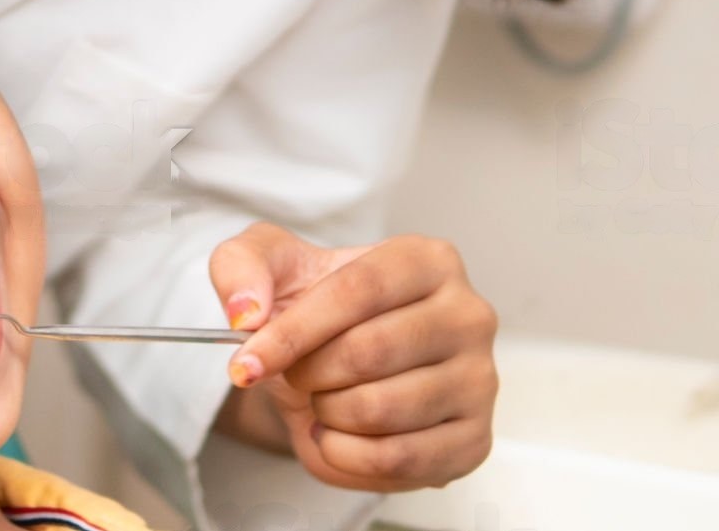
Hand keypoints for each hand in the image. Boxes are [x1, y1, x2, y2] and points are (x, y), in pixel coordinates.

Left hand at [209, 223, 497, 492]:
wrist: (330, 364)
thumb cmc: (310, 305)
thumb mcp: (264, 265)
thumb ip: (241, 266)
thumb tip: (247, 312)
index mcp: (426, 261)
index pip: (358, 291)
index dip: (294, 331)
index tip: (247, 361)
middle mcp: (467, 316)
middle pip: (370, 352)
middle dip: (309, 373)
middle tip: (296, 375)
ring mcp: (479, 381)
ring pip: (382, 410)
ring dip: (327, 412)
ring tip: (323, 399)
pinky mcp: (474, 440)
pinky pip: (399, 459)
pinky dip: (346, 454)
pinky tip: (336, 434)